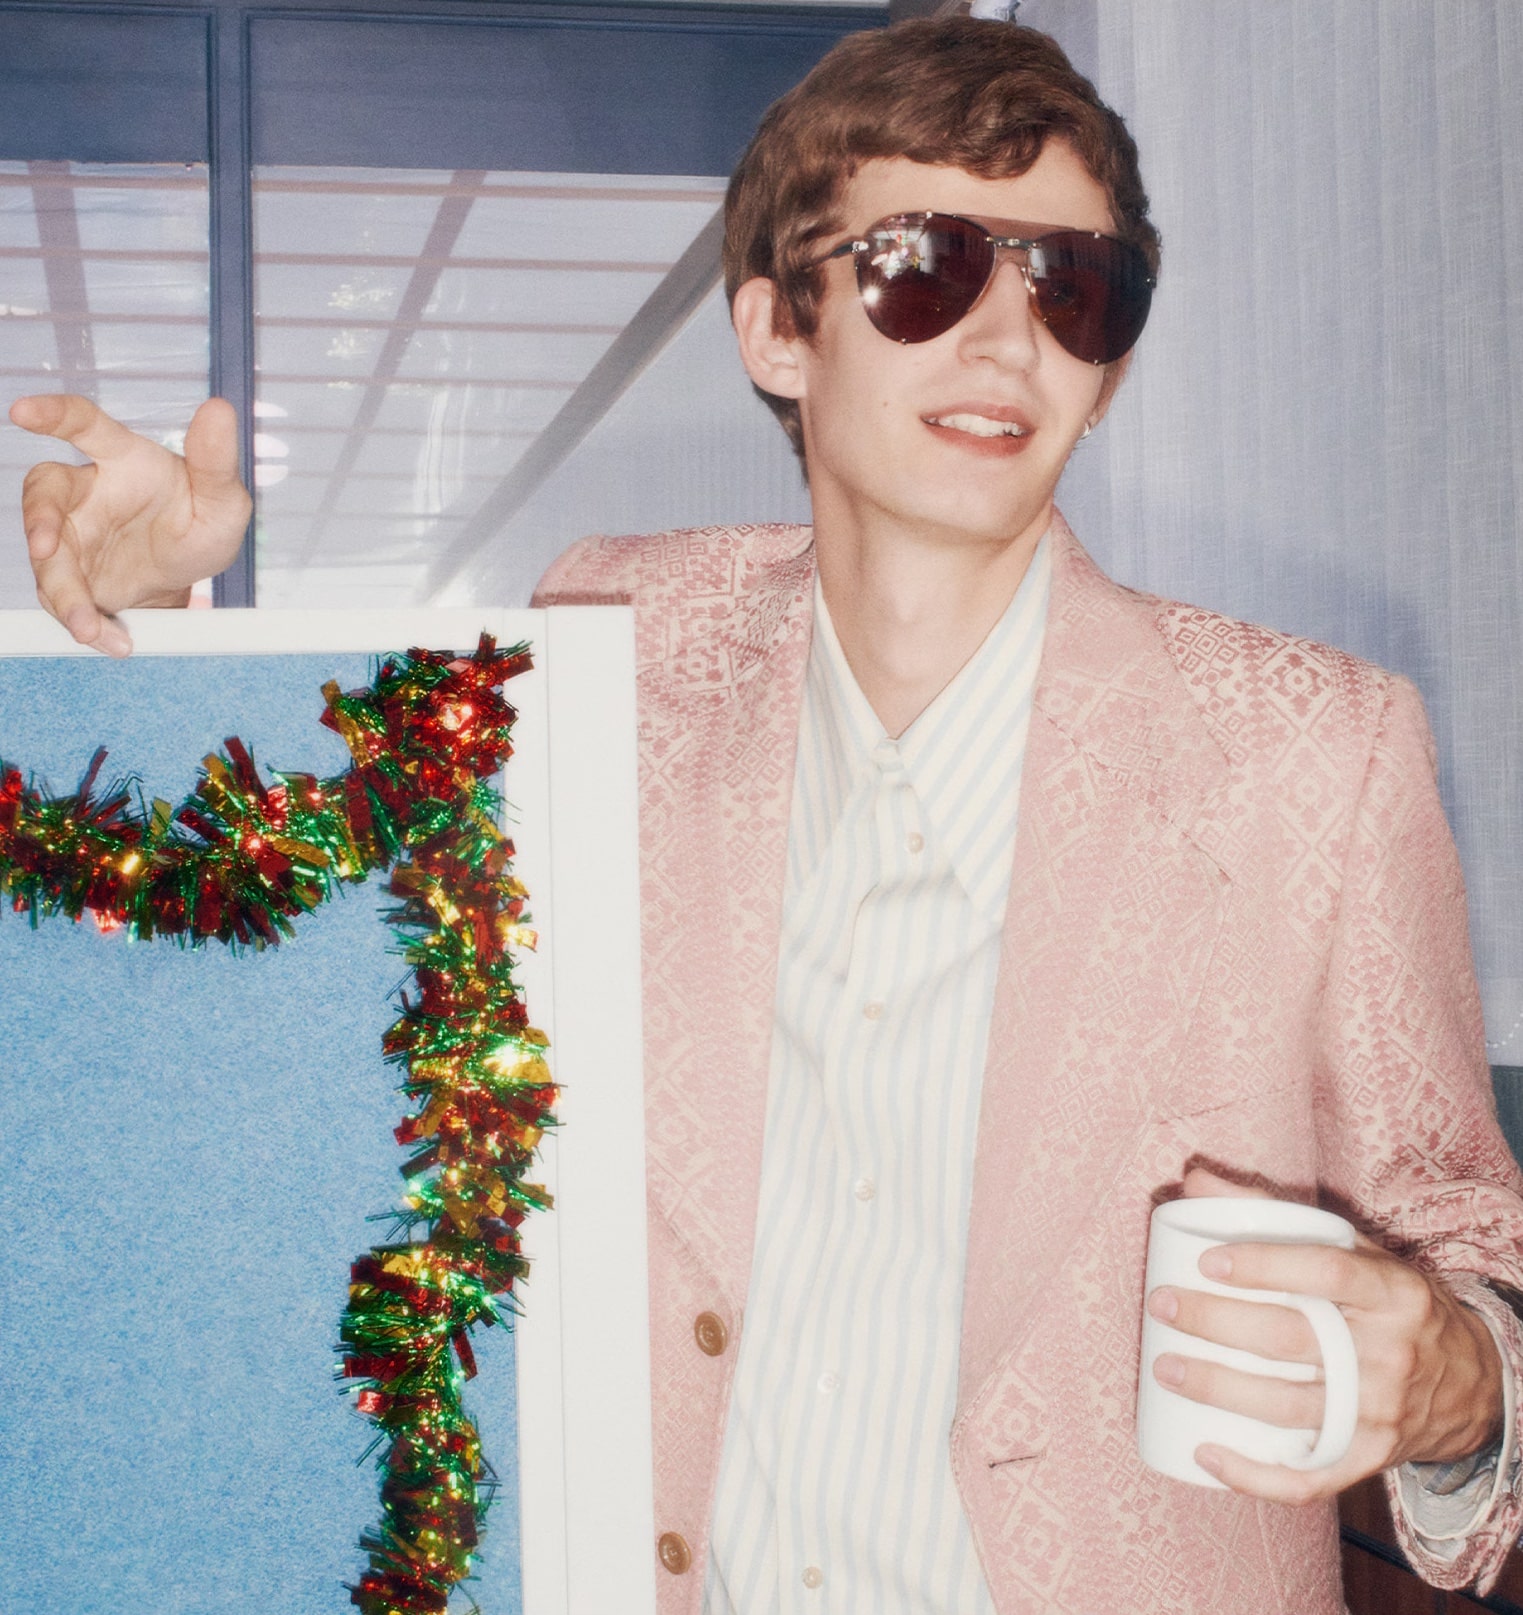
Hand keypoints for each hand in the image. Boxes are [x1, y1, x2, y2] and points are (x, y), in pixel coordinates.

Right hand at [11, 393, 251, 656]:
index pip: (84, 425)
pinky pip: (63, 596)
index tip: (22, 412)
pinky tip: (110, 640)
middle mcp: (87, 491)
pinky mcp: (69, 572)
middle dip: (37, 520)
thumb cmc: (201, 522)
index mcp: (123, 460)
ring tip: (88, 625)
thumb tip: (220, 409)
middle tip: (45, 550)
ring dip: (62, 591)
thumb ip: (217, 460)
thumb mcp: (223, 500)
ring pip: (47, 555)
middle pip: (44, 493)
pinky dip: (85, 622)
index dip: (53, 414)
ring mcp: (72, 533)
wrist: (188, 576)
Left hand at [1146, 1166, 1504, 1502]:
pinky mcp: (1370, 1457)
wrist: (1469, 1381)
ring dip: (1218, 1390)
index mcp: (1391, 1291)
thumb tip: (1194, 1178)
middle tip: (1163, 1305)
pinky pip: (1310, 1478)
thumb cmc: (1389, 1302)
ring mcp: (1381, 1412)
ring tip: (1164, 1366)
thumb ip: (1274, 1213)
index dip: (1265, 1264)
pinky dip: (1253, 1475)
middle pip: (1293, 1338)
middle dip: (1217, 1322)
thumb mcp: (1353, 1250)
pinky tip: (1203, 1453)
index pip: (1326, 1270)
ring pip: (1290, 1406)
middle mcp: (1390, 1352)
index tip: (1206, 1260)